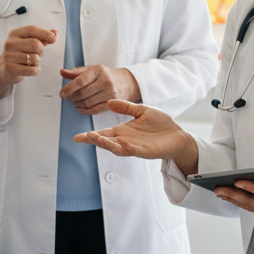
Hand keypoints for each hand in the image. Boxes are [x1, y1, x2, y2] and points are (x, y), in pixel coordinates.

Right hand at [0, 25, 56, 99]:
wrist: (4, 69)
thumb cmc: (20, 53)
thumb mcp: (28, 42)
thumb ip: (42, 37)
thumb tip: (55, 32)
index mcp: (14, 34)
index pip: (32, 29)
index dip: (45, 33)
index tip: (54, 38)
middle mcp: (10, 43)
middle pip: (35, 44)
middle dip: (41, 50)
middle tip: (39, 54)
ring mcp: (8, 56)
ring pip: (34, 58)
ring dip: (37, 62)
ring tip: (31, 62)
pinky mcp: (10, 69)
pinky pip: (32, 70)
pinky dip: (36, 70)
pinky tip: (32, 69)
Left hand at [60, 65, 140, 114]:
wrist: (128, 82)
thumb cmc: (106, 75)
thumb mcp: (93, 70)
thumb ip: (76, 72)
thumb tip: (62, 72)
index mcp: (98, 70)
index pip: (80, 81)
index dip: (69, 88)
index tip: (61, 93)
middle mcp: (105, 81)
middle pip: (83, 93)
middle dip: (72, 97)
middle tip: (68, 98)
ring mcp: (110, 93)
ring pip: (88, 103)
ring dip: (77, 104)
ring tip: (74, 102)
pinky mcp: (113, 103)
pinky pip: (94, 110)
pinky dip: (84, 111)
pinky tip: (80, 108)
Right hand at [74, 100, 199, 174]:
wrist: (177, 135)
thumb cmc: (160, 124)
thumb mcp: (141, 111)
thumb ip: (126, 107)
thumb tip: (109, 102)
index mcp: (123, 131)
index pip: (104, 134)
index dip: (90, 136)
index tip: (76, 137)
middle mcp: (126, 141)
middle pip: (106, 142)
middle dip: (95, 140)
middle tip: (84, 137)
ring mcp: (135, 147)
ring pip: (117, 148)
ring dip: (106, 144)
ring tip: (96, 138)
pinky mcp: (146, 152)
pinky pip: (134, 150)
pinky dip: (126, 147)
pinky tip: (120, 141)